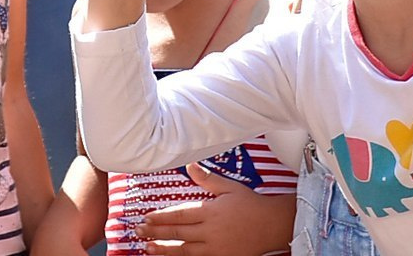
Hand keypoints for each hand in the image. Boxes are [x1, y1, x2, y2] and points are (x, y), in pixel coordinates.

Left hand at [137, 166, 296, 253]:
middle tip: (138, 231)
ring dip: (165, 249)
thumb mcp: (229, 187)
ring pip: (185, 250)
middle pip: (178, 233)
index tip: (146, 217)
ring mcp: (217, 248)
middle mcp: (211, 231)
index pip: (179, 215)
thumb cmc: (251, 204)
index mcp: (210, 212)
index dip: (160, 217)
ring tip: (148, 248)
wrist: (273, 225)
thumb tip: (190, 166)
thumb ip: (207, 179)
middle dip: (156, 232)